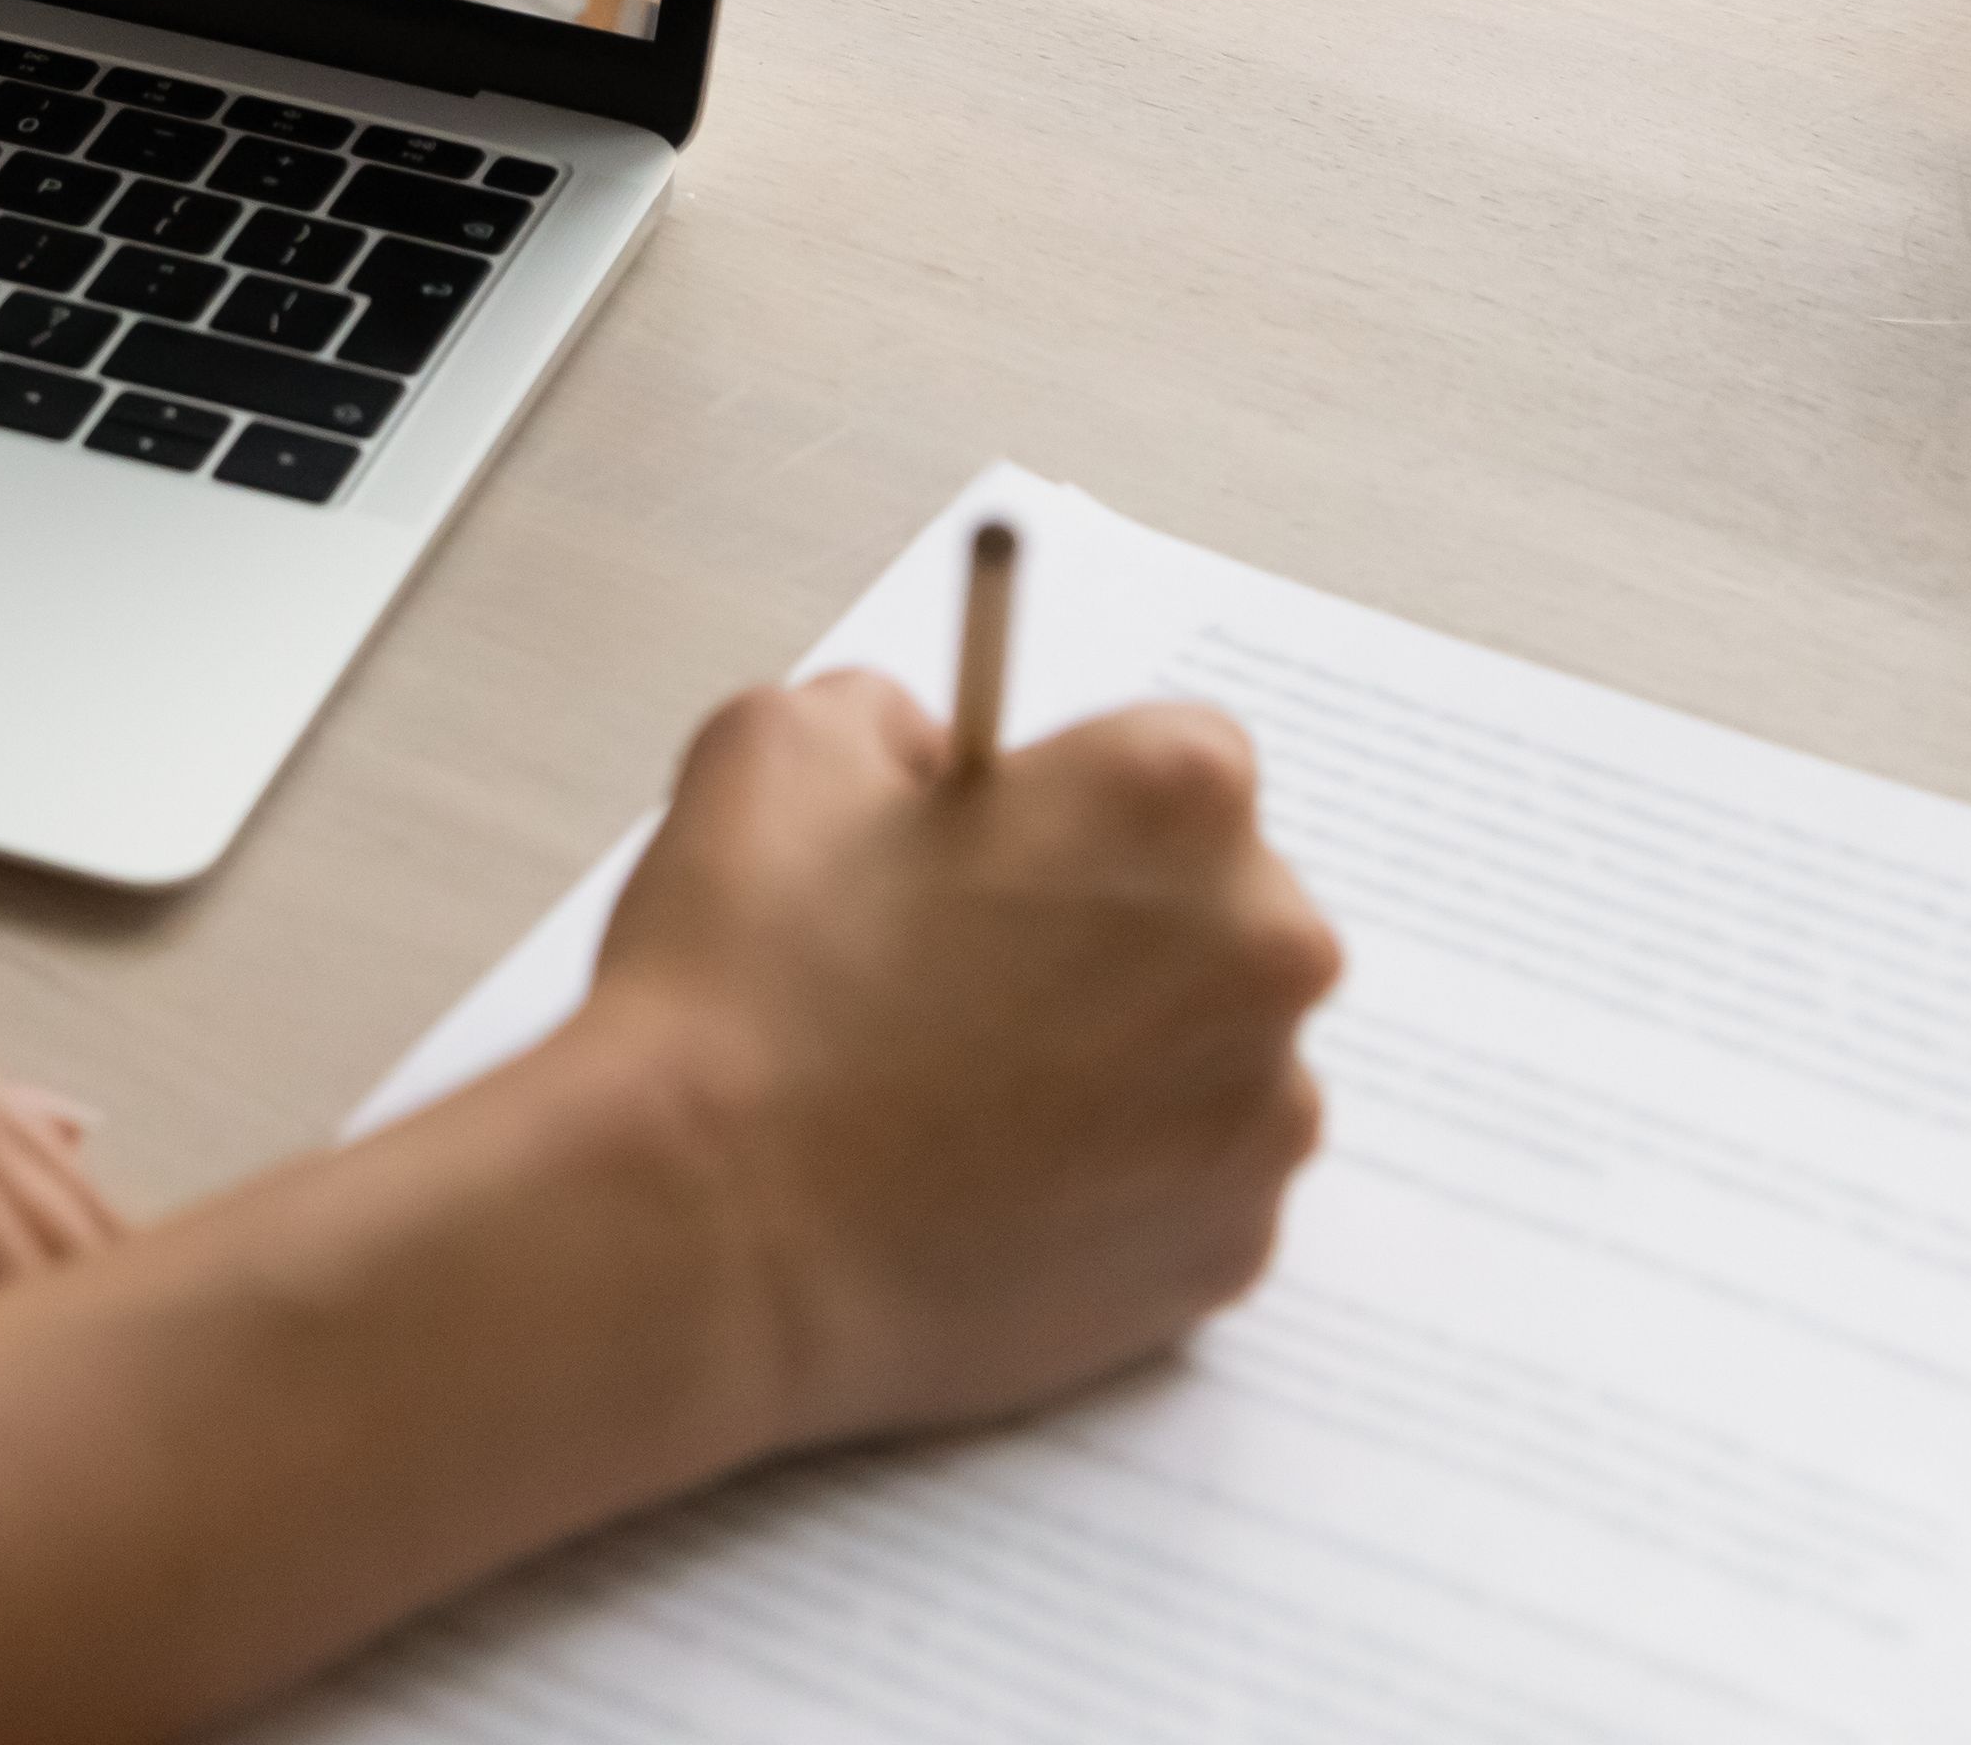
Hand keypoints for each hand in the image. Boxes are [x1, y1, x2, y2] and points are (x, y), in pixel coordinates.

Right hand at [561, 671, 1339, 1452]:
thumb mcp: (778, 747)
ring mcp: (1260, 1116)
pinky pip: (1195, 1186)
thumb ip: (894, 717)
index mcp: (1175, 795)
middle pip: (1222, 907)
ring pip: (1212, 1051)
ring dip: (1124, 1054)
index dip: (1073, 802)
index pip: (1182, 759)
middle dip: (1117, 926)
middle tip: (965, 973)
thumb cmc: (745, 997)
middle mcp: (1262, 950)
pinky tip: (987, 1177)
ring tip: (962, 1090)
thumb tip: (937, 769)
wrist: (707, 1241)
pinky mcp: (1229, 1253)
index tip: (999, 852)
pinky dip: (1115, 1179)